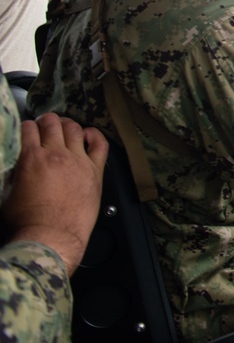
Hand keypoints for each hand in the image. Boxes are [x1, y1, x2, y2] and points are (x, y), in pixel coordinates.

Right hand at [2, 113, 108, 274]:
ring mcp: (78, 160)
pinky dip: (94, 135)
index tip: (28, 129)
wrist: (52, 237)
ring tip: (64, 128)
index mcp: (32, 158)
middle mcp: (56, 154)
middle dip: (46, 120)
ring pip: (74, 129)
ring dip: (67, 125)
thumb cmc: (28, 221)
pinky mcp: (95, 170)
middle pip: (52, 123)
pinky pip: (100, 144)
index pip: (28, 129)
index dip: (26, 126)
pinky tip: (88, 135)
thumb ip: (12, 173)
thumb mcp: (7, 194)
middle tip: (45, 124)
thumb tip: (16, 164)